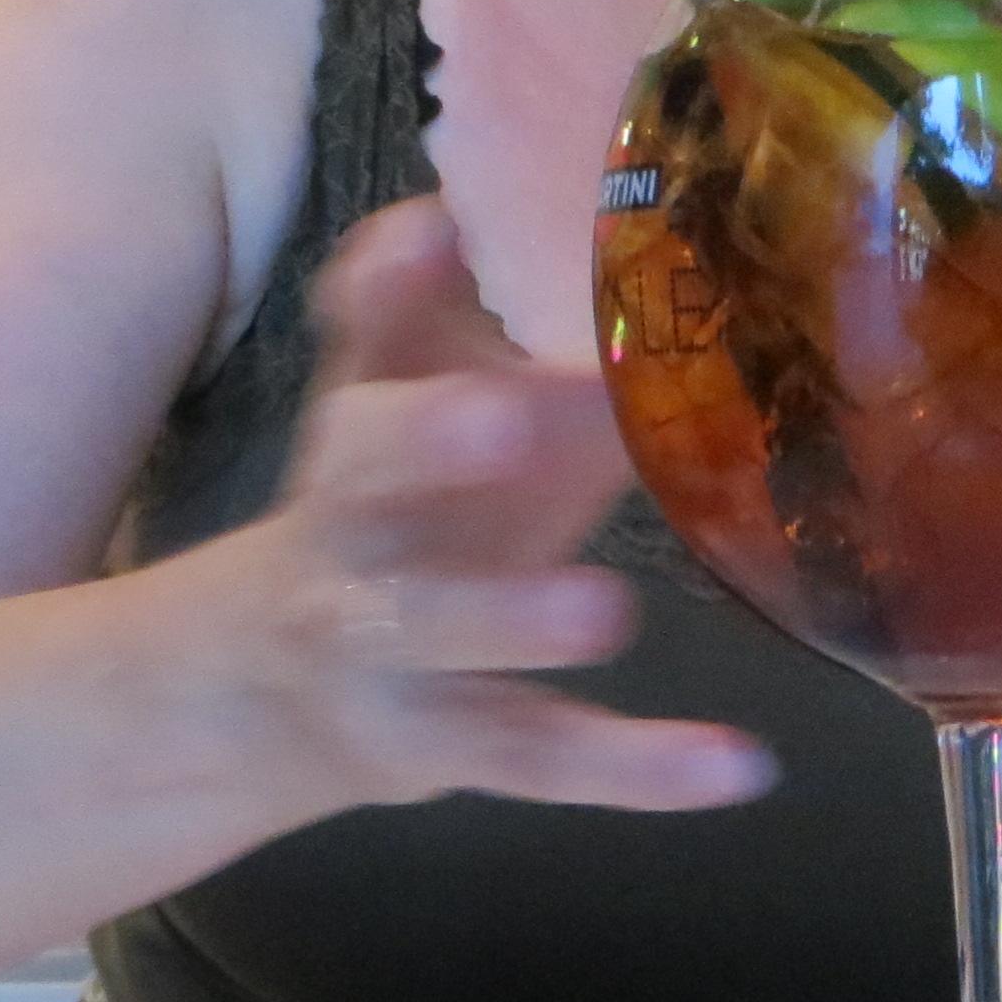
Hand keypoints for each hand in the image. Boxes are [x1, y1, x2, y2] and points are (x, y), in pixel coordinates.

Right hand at [227, 195, 773, 818]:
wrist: (261, 690)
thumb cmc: (398, 513)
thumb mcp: (434, 414)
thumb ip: (521, 332)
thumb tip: (651, 235)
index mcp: (360, 425)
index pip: (356, 339)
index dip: (386, 286)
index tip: (434, 232)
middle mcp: (349, 524)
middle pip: (360, 472)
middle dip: (426, 440)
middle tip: (506, 417)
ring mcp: (381, 645)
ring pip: (436, 632)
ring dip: (514, 619)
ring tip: (609, 613)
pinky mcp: (437, 744)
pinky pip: (535, 754)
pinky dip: (638, 768)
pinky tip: (739, 767)